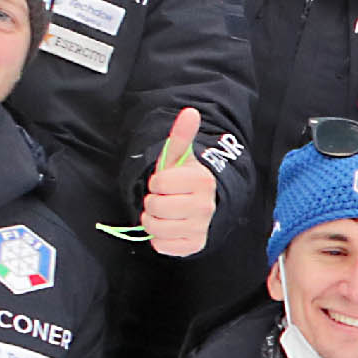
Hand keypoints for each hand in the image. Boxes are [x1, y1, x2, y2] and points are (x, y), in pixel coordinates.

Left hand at [140, 108, 215, 255]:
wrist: (200, 206)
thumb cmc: (183, 180)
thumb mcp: (179, 158)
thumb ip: (182, 136)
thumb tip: (190, 112)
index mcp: (202, 181)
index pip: (158, 184)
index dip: (156, 183)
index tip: (166, 183)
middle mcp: (205, 206)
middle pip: (155, 207)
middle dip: (152, 203)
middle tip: (163, 199)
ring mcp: (201, 228)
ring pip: (155, 228)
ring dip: (152, 221)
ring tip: (163, 214)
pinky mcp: (194, 246)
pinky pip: (161, 245)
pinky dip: (158, 239)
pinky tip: (168, 228)